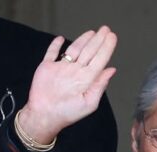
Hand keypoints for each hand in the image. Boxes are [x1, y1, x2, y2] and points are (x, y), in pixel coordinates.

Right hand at [19, 26, 116, 143]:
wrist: (44, 116)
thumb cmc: (68, 113)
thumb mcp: (89, 103)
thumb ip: (100, 86)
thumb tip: (111, 70)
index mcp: (86, 79)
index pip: (99, 59)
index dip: (106, 47)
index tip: (112, 37)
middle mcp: (75, 71)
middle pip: (88, 51)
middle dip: (97, 40)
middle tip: (105, 29)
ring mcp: (61, 68)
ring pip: (73, 49)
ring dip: (82, 40)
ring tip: (91, 33)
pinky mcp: (47, 67)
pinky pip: (51, 53)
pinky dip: (55, 46)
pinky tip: (60, 39)